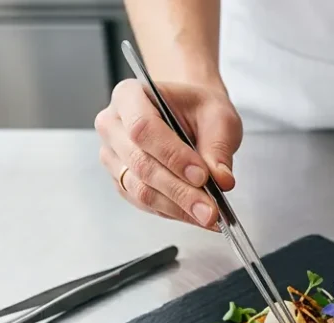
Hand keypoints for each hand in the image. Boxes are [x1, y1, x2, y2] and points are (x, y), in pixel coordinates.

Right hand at [95, 78, 241, 228]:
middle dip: (179, 190)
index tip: (202, 176)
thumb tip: (221, 180)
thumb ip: (218, 146)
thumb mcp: (217, 115)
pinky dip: (171, 211)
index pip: (143, 128)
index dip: (172, 155)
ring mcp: (112, 157)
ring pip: (140, 189)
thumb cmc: (197, 109)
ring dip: (176, 206)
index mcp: (129, 96)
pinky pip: (143, 203)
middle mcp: (112, 126)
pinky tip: (194, 214)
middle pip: (140, 164)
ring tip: (207, 215)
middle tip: (210, 208)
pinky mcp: (120, 181)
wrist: (186, 116)